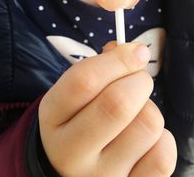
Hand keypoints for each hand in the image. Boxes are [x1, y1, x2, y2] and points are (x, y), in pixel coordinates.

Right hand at [39, 42, 176, 176]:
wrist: (71, 164)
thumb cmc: (78, 118)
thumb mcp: (74, 92)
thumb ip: (100, 66)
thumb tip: (134, 53)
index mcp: (53, 117)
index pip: (84, 80)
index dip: (118, 60)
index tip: (136, 51)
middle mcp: (71, 152)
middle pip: (118, 103)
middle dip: (139, 80)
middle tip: (138, 80)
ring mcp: (100, 176)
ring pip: (148, 125)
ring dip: (149, 110)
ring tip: (136, 114)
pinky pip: (163, 155)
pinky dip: (161, 138)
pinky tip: (143, 139)